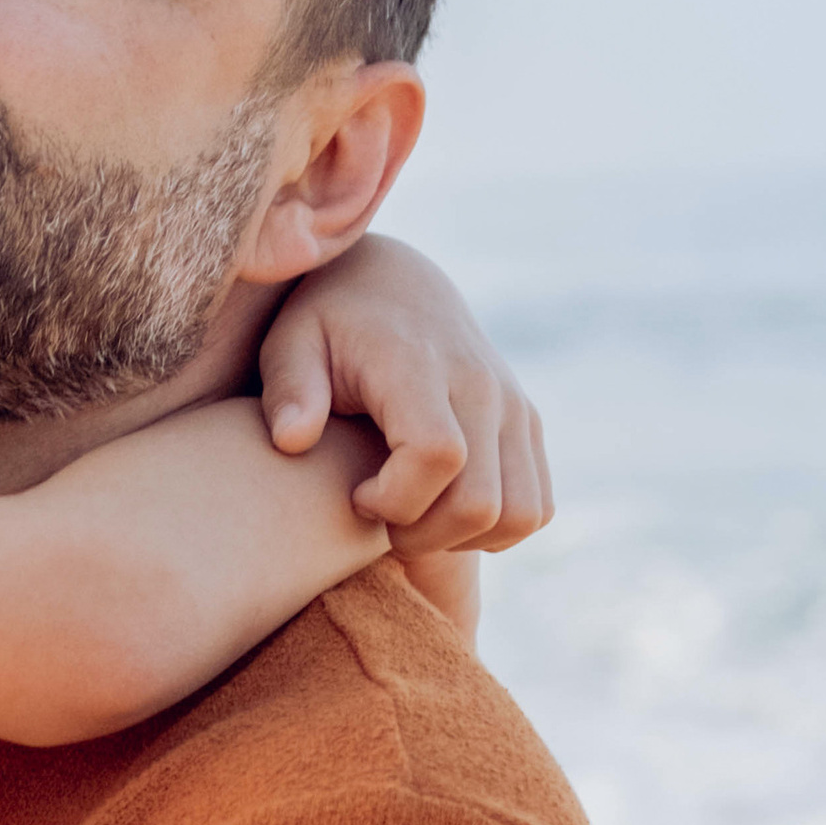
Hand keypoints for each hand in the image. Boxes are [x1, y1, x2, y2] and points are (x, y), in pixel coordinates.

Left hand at [259, 236, 551, 593]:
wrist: (396, 285)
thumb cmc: (328, 324)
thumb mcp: (290, 344)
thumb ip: (289, 389)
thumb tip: (293, 440)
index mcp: (421, 365)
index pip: (437, 454)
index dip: (394, 499)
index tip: (355, 495)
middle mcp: (482, 386)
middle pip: (480, 503)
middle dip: (422, 535)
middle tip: (377, 515)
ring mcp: (514, 408)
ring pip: (520, 515)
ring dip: (462, 539)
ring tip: (412, 515)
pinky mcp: (529, 425)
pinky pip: (536, 507)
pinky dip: (494, 529)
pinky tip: (442, 510)